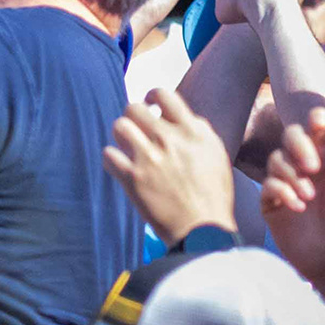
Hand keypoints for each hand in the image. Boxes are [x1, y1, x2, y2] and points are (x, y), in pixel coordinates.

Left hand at [102, 89, 235, 245]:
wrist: (203, 230)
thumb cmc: (213, 195)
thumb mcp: (217, 154)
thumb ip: (201, 131)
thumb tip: (186, 117)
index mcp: (192, 131)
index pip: (164, 95)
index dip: (152, 95)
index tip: (150, 104)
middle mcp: (168, 140)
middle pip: (134, 108)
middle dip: (134, 117)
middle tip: (137, 129)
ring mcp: (149, 158)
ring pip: (119, 126)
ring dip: (121, 135)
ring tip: (128, 146)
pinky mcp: (133, 179)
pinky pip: (108, 155)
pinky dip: (112, 158)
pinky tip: (120, 166)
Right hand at [261, 108, 324, 284]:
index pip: (316, 125)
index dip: (316, 118)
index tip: (321, 123)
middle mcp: (304, 163)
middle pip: (290, 135)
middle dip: (299, 145)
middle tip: (313, 166)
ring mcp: (286, 181)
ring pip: (277, 159)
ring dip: (293, 175)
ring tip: (310, 197)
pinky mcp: (272, 200)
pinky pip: (269, 184)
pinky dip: (283, 192)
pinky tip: (299, 207)